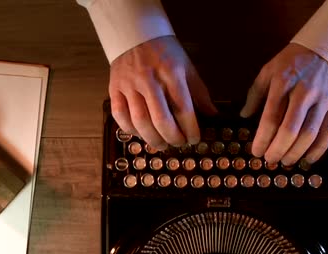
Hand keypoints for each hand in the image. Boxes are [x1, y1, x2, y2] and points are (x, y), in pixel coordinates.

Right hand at [109, 35, 216, 149]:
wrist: (135, 35)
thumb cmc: (165, 53)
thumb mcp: (187, 67)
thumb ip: (199, 93)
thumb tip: (212, 116)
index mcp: (171, 73)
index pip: (183, 108)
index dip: (190, 129)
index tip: (194, 139)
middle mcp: (149, 79)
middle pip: (161, 119)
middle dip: (172, 138)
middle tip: (179, 144)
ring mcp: (129, 85)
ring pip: (139, 121)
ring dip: (153, 139)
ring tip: (162, 144)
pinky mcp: (114, 89)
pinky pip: (120, 116)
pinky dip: (131, 130)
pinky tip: (142, 134)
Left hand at [240, 43, 327, 165]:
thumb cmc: (294, 62)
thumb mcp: (269, 70)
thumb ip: (256, 93)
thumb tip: (244, 116)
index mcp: (283, 82)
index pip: (271, 117)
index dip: (263, 139)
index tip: (256, 152)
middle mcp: (304, 92)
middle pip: (290, 130)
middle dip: (278, 150)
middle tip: (270, 160)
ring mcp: (324, 99)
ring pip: (310, 134)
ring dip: (296, 153)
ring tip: (285, 161)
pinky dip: (318, 150)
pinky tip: (307, 159)